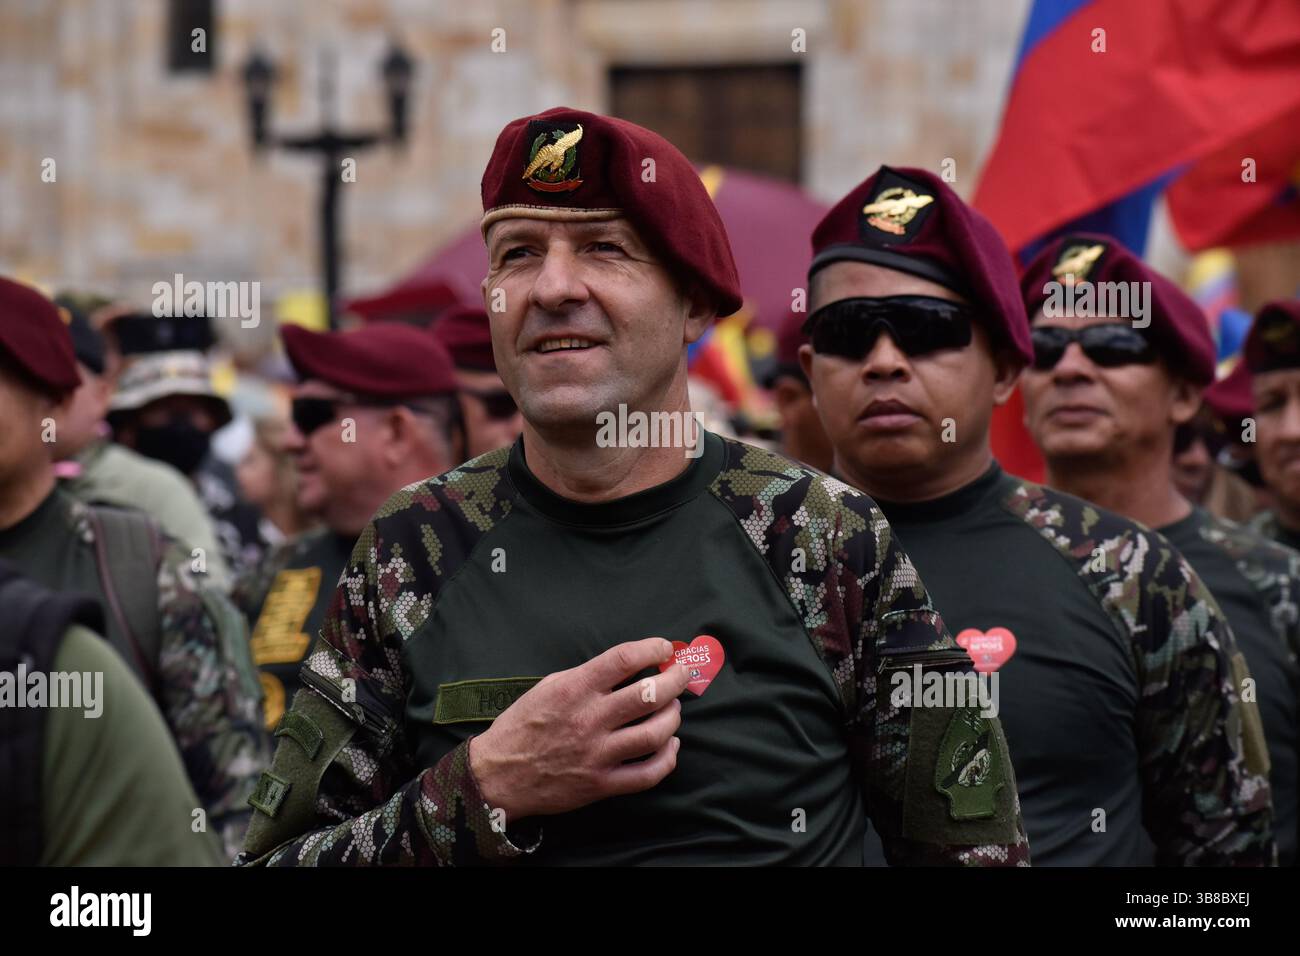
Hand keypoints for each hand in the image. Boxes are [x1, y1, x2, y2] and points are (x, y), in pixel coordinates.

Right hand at [468, 637, 688, 821]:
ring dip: (673, 717)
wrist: (498, 774)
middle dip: (677, 680)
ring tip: (674, 709)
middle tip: (683, 674)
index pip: (624, 660)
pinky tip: (670, 745)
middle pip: (650, 695)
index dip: (653, 649)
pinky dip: (667, 758)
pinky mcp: (600, 784)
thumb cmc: (523, 725)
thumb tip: (628, 666)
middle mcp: (589, 719)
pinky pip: (647, 774)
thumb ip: (587, 676)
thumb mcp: (548, 686)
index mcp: (574, 689)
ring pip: (655, 733)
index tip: (666, 649)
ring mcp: (597, 754)